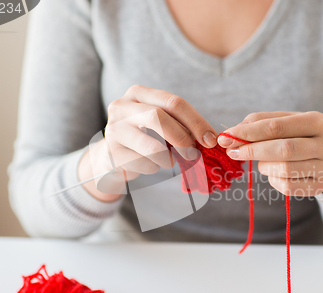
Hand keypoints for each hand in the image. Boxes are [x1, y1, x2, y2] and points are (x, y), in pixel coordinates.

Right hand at [79, 85, 217, 200]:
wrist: (111, 157)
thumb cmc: (143, 137)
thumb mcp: (160, 123)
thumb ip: (181, 125)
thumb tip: (208, 138)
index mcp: (138, 93)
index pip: (173, 102)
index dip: (196, 121)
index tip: (211, 140)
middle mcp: (122, 106)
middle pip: (159, 117)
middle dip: (183, 138)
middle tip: (194, 153)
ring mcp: (114, 130)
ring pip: (152, 146)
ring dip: (168, 158)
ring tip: (169, 161)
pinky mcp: (112, 154)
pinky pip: (143, 164)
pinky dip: (155, 168)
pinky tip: (151, 165)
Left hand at [217, 111, 322, 196]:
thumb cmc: (305, 135)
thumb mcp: (289, 120)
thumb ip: (262, 121)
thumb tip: (234, 132)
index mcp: (318, 121)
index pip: (277, 126)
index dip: (248, 132)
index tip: (227, 136)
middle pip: (282, 149)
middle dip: (252, 150)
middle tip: (232, 152)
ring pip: (284, 170)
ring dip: (264, 166)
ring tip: (261, 161)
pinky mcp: (319, 187)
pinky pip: (287, 187)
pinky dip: (272, 180)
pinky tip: (273, 172)